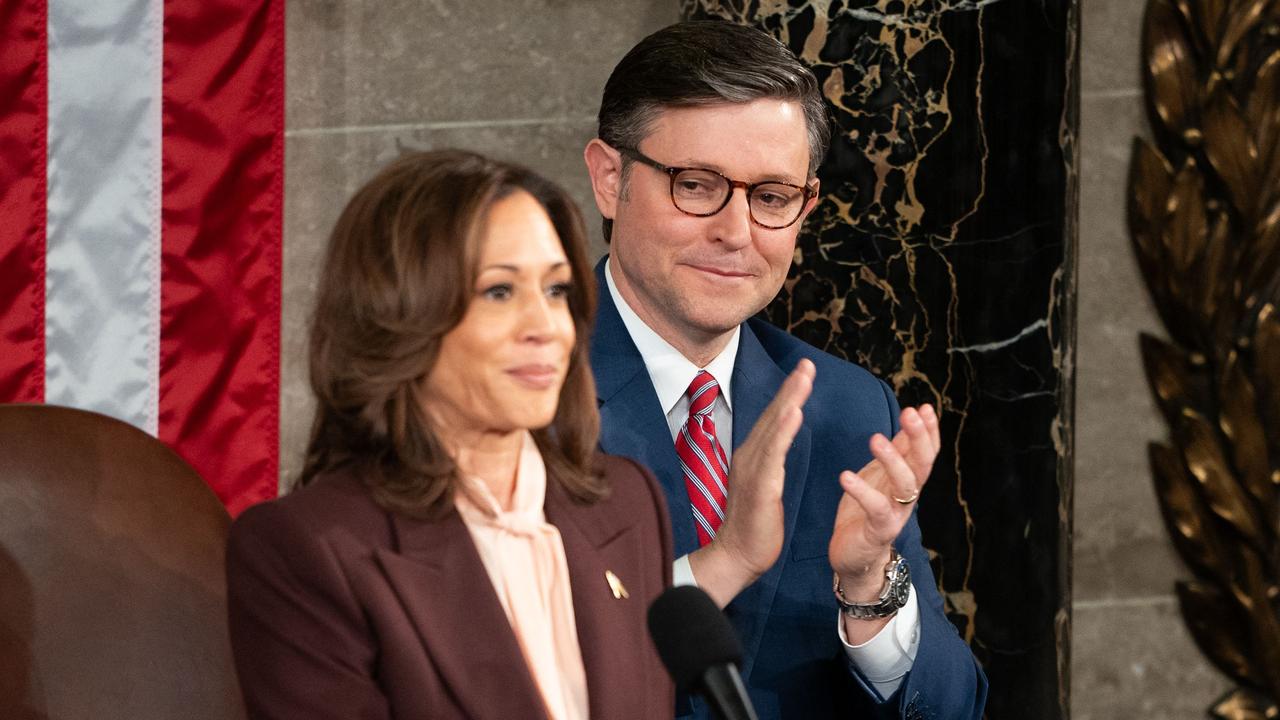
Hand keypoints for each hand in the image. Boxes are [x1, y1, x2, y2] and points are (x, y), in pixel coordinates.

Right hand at [690, 359, 813, 606]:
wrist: (736, 556)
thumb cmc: (754, 526)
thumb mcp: (765, 487)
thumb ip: (771, 463)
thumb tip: (780, 445)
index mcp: (754, 457)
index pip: (774, 419)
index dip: (788, 394)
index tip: (804, 371)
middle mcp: (750, 456)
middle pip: (773, 415)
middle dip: (791, 387)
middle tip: (807, 363)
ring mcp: (753, 470)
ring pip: (773, 428)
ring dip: (789, 400)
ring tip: (804, 377)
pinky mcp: (760, 486)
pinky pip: (773, 454)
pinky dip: (783, 431)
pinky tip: (793, 413)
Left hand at [828, 404, 940, 601]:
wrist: (855, 557)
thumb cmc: (866, 512)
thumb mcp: (881, 475)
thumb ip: (898, 452)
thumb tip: (912, 420)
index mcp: (907, 480)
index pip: (926, 452)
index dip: (929, 431)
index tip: (924, 407)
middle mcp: (907, 496)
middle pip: (923, 464)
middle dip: (919, 438)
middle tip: (910, 413)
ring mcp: (896, 514)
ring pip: (906, 485)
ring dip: (893, 460)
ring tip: (875, 439)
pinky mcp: (878, 531)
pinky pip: (876, 510)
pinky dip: (862, 492)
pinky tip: (846, 476)